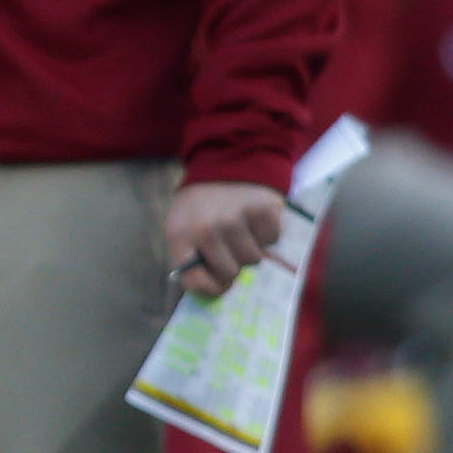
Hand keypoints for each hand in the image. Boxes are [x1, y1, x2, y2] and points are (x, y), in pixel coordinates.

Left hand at [165, 180, 285, 298]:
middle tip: (229, 247)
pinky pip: (272, 241)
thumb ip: (191, 257)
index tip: (217, 281)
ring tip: (241, 229)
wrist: (227, 163)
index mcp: (179, 235)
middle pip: (230, 273)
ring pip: (253, 259)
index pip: (193, 281)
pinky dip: (267, 234)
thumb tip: (214, 289)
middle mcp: (206, 228)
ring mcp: (235, 219)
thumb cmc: (201, 204)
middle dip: (232, 264)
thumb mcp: (182, 226)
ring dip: (251, 248)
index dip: (209, 287)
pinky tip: (254, 218)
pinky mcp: (263, 210)